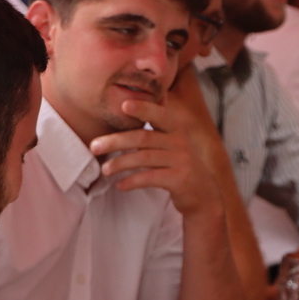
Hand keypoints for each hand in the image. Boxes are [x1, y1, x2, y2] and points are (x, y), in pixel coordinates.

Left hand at [89, 99, 220, 216]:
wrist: (204, 194)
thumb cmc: (179, 166)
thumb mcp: (171, 144)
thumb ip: (152, 133)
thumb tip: (123, 117)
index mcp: (175, 129)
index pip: (158, 114)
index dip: (142, 108)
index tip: (123, 105)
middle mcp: (179, 142)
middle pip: (142, 137)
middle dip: (116, 141)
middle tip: (94, 146)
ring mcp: (181, 160)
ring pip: (144, 158)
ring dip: (120, 163)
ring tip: (105, 169)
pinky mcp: (180, 179)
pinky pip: (151, 178)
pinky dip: (133, 181)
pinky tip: (120, 185)